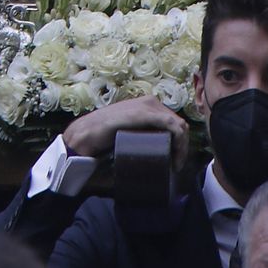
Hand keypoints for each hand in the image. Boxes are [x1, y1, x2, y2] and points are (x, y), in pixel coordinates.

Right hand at [62, 95, 189, 170]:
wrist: (85, 134)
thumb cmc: (102, 136)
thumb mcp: (127, 133)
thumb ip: (137, 135)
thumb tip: (149, 153)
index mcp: (146, 105)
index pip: (172, 121)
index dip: (179, 141)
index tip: (175, 160)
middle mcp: (150, 102)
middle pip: (178, 123)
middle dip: (182, 145)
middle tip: (175, 165)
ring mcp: (148, 106)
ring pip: (178, 125)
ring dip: (182, 146)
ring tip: (175, 164)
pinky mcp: (145, 114)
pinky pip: (171, 125)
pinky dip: (179, 140)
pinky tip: (176, 155)